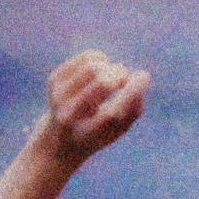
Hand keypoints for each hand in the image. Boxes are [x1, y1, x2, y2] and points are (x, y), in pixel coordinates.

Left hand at [33, 50, 150, 169]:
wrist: (59, 140)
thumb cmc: (97, 134)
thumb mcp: (118, 130)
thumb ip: (134, 110)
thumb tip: (142, 78)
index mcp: (88, 135)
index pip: (112, 112)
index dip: (132, 92)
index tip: (144, 77)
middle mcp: (70, 117)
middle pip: (102, 83)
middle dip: (120, 75)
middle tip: (124, 78)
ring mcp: (58, 97)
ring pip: (92, 67)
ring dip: (109, 67)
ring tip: (111, 76)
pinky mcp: (54, 81)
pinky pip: (84, 59)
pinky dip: (99, 59)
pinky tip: (99, 70)